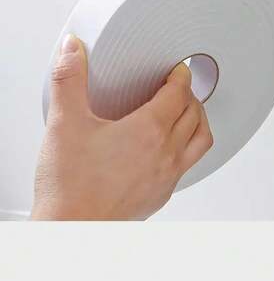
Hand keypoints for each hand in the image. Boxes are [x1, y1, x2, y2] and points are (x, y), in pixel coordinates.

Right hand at [31, 34, 212, 219]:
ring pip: (201, 140)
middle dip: (190, 94)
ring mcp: (167, 177)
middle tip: (179, 85)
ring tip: (186, 112)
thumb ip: (69, 79)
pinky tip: (169, 148)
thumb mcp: (65, 122)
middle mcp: (165, 154)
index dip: (181, 75)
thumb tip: (72, 50)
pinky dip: (188, 147)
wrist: (71, 230)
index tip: (178, 69)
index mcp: (149, 130)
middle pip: (195, 114)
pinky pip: (188, 165)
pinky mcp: (161, 195)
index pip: (179, 93)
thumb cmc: (70, 186)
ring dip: (198, 121)